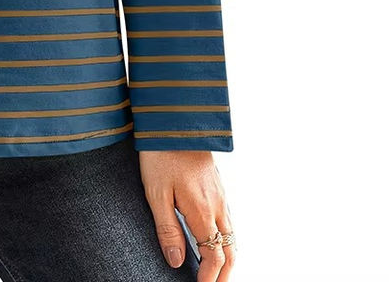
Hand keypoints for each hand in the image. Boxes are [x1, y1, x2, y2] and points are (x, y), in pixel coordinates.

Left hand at [138, 149, 235, 281]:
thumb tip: (176, 261)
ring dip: (228, 256)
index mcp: (202, 211)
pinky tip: (215, 236)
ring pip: (232, 234)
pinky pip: (228, 218)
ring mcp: (220, 194)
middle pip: (230, 249)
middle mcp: (217, 205)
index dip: (210, 277)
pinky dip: (226, 237)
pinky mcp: (217, 184)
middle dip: (225, 273)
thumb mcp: (156, 193)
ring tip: (217, 270)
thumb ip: (167, 229)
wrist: (175, 121)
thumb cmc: (161, 155)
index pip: (215, 256)